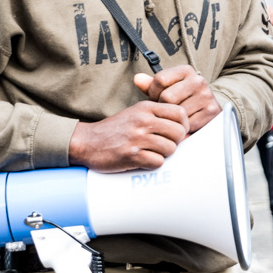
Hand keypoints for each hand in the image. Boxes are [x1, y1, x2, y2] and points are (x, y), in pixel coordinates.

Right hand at [68, 100, 188, 171]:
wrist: (87, 142)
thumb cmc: (115, 130)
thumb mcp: (135, 113)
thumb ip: (158, 116)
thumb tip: (185, 130)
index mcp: (145, 108)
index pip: (180, 113)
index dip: (183, 125)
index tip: (175, 133)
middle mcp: (142, 120)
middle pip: (178, 132)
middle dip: (174, 142)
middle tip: (163, 145)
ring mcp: (137, 138)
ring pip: (170, 148)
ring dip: (163, 154)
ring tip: (150, 153)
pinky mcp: (131, 155)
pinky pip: (157, 162)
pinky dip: (152, 164)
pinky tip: (142, 160)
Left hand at [133, 64, 219, 133]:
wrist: (206, 111)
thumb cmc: (181, 98)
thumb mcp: (166, 89)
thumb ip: (150, 85)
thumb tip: (137, 78)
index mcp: (186, 70)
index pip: (160, 80)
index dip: (154, 92)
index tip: (158, 98)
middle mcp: (198, 80)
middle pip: (167, 97)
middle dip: (163, 107)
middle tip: (167, 110)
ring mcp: (206, 96)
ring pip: (177, 112)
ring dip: (173, 118)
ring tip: (175, 116)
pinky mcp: (211, 112)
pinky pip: (188, 123)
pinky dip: (183, 127)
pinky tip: (184, 123)